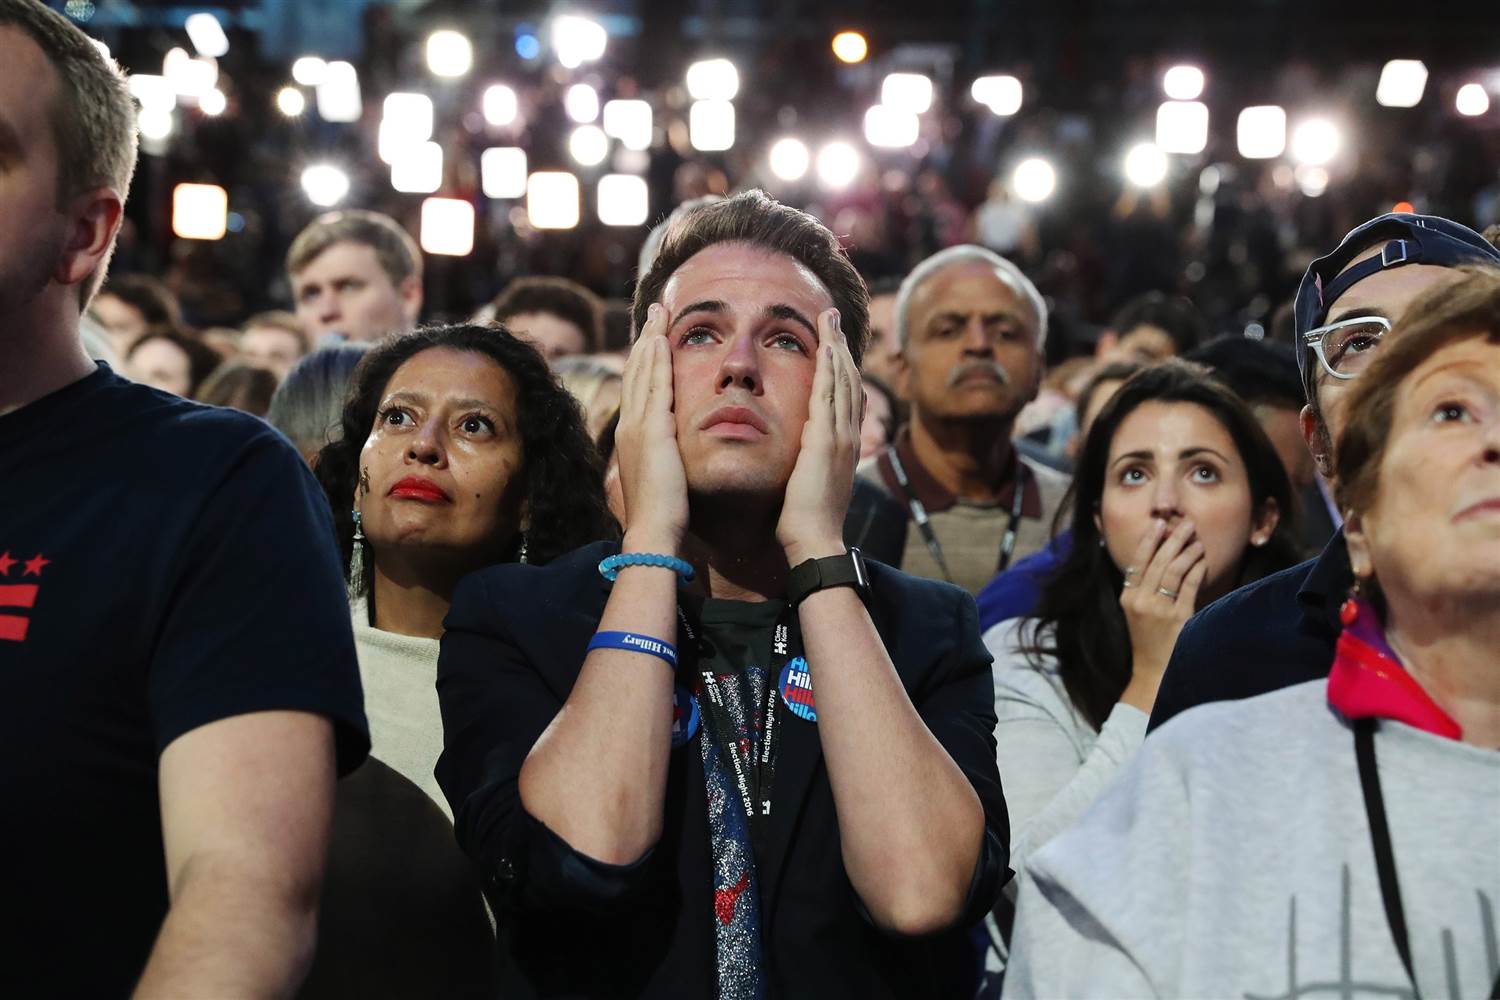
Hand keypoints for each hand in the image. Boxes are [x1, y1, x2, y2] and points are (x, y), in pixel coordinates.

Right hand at [614, 304, 688, 552]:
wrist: (654, 532)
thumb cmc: (661, 513)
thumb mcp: (659, 476)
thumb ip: (660, 457)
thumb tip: (666, 453)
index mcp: (631, 436)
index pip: (637, 387)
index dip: (645, 358)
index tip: (653, 335)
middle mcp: (629, 425)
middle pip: (637, 370)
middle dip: (646, 337)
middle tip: (655, 309)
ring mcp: (638, 427)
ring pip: (643, 372)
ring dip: (651, 339)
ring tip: (659, 312)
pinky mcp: (653, 431)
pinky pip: (656, 387)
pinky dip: (658, 362)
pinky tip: (662, 340)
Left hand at [778, 309, 862, 564]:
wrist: (814, 541)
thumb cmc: (806, 522)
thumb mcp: (811, 485)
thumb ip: (810, 466)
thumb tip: (803, 460)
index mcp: (843, 446)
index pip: (846, 396)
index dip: (842, 367)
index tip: (835, 344)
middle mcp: (848, 436)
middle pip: (849, 380)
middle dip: (841, 346)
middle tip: (834, 317)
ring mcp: (840, 437)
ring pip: (842, 381)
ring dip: (837, 346)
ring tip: (829, 319)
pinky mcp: (826, 440)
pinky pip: (830, 395)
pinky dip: (831, 368)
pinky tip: (827, 346)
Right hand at [1117, 518, 1206, 708]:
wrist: (1154, 672)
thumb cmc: (1148, 640)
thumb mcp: (1137, 612)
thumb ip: (1143, 587)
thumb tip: (1159, 557)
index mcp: (1127, 597)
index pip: (1137, 562)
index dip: (1149, 540)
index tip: (1159, 523)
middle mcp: (1140, 601)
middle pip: (1158, 562)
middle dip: (1173, 539)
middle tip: (1185, 523)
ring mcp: (1159, 610)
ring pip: (1173, 571)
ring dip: (1187, 552)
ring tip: (1197, 539)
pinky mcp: (1178, 619)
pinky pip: (1188, 587)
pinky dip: (1196, 570)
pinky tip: (1203, 560)